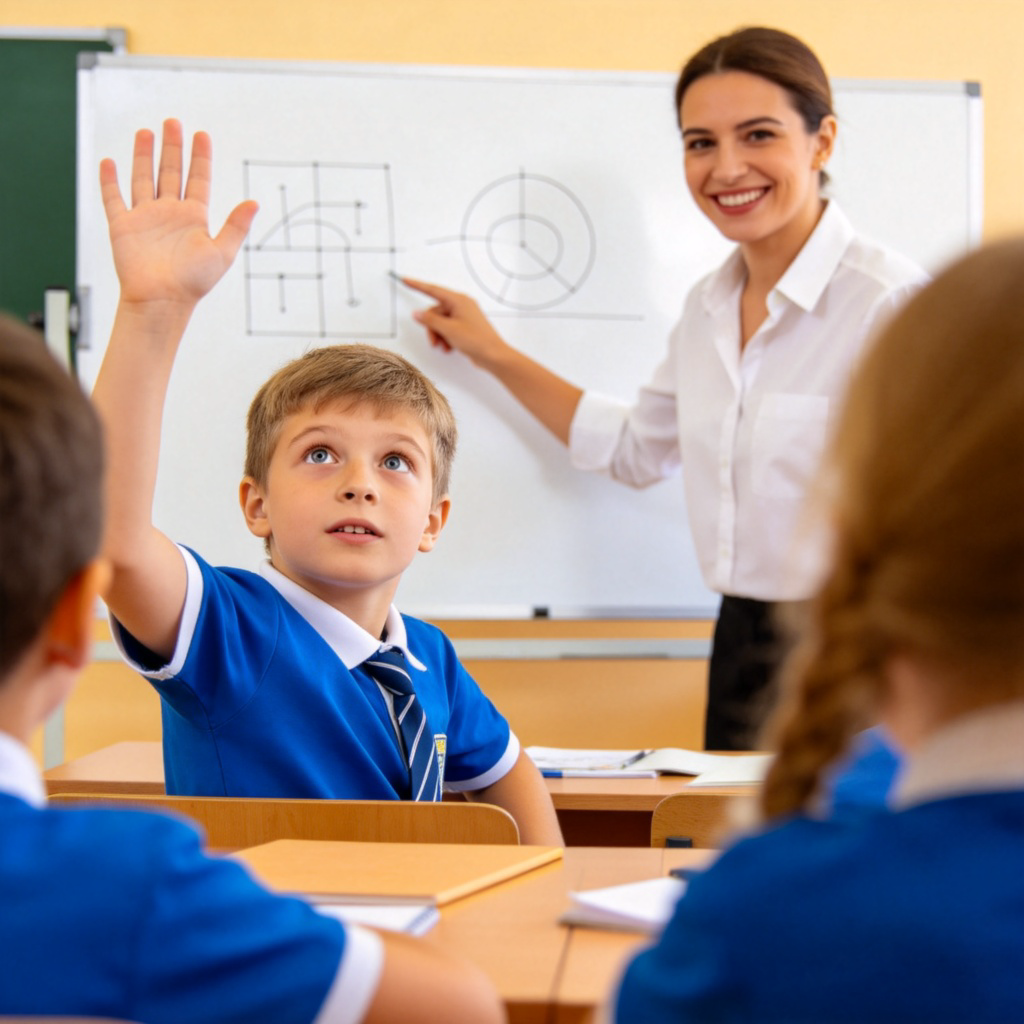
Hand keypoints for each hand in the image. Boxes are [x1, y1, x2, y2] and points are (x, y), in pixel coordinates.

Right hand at [100, 118, 257, 310]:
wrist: (162, 300)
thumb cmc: (194, 282)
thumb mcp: (221, 251)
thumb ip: (236, 226)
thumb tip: (255, 202)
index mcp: (194, 217)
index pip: (198, 179)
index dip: (200, 157)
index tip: (202, 134)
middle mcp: (169, 213)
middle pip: (171, 172)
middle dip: (172, 147)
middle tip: (173, 122)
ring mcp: (145, 218)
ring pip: (143, 178)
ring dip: (144, 156)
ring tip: (146, 132)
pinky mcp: (123, 226)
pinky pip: (114, 198)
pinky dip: (110, 181)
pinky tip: (110, 162)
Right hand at [400, 277, 508, 366]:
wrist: (494, 356)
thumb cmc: (476, 340)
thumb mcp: (449, 330)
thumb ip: (430, 320)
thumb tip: (417, 313)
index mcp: (458, 300)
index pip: (433, 290)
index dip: (417, 285)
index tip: (405, 280)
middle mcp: (461, 306)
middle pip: (435, 312)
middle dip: (432, 328)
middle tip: (433, 342)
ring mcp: (463, 317)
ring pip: (441, 323)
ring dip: (438, 335)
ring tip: (443, 347)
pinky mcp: (465, 328)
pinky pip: (448, 329)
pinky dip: (446, 338)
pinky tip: (449, 348)